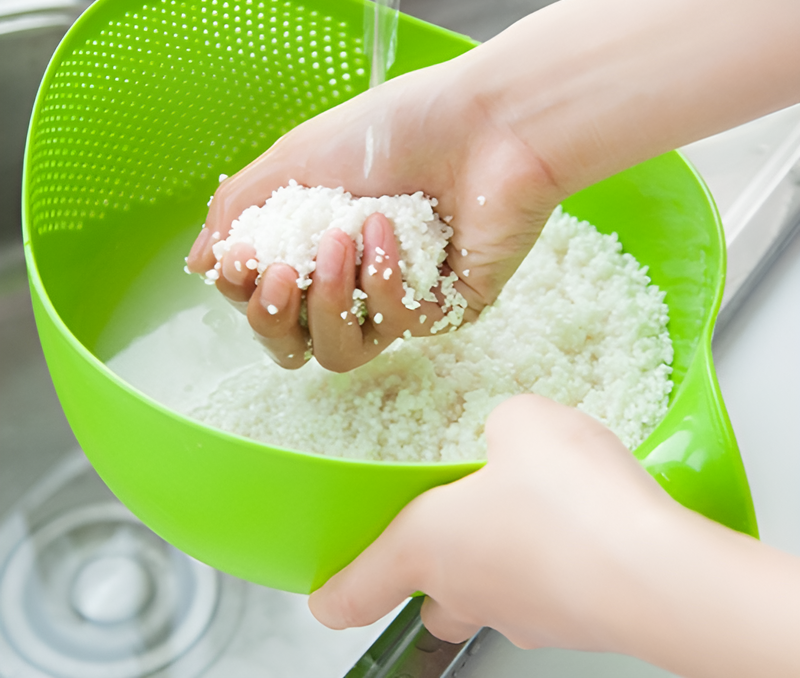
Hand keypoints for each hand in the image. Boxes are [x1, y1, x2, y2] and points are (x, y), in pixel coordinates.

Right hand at [186, 57, 562, 370]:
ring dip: (331, 299)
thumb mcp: (298, 160)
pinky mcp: (448, 308)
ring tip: (343, 239)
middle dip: (275, 316)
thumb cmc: (397, 127)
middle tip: (282, 271)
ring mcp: (402, 300)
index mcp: (317, 245)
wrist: (486, 120)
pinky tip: (393, 230)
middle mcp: (357, 281)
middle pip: (296, 344)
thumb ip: (240, 211)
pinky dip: (386, 279)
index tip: (242, 258)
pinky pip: (400, 327)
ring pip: (342, 351)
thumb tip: (199, 266)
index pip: (266, 301)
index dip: (245, 294)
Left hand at [309, 395, 799, 677]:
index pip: (356, 591)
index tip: (323, 597)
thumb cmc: (568, 501)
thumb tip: (510, 435)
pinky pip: (549, 590)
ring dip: (501, 558)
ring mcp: (525, 616)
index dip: (334, 594)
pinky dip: (554, 560)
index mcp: (429, 546)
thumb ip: (501, 425)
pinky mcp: (577, 622)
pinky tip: (583, 521)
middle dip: (434, 567)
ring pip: (491, 596)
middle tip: (456, 521)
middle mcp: (469, 592)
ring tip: (535, 507)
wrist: (657, 571)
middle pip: (430, 598)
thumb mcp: (521, 422)